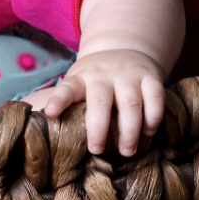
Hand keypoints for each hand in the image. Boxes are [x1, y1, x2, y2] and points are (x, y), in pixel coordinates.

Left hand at [24, 48, 166, 155]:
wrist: (125, 48)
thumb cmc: (96, 78)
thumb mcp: (78, 83)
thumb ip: (68, 103)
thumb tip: (43, 133)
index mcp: (81, 78)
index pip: (67, 88)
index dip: (59, 100)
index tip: (52, 113)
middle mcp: (104, 75)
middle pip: (100, 101)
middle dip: (99, 128)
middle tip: (97, 151)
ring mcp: (129, 75)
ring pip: (131, 103)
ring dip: (130, 130)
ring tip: (128, 151)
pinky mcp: (151, 76)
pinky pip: (155, 97)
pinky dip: (153, 117)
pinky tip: (148, 132)